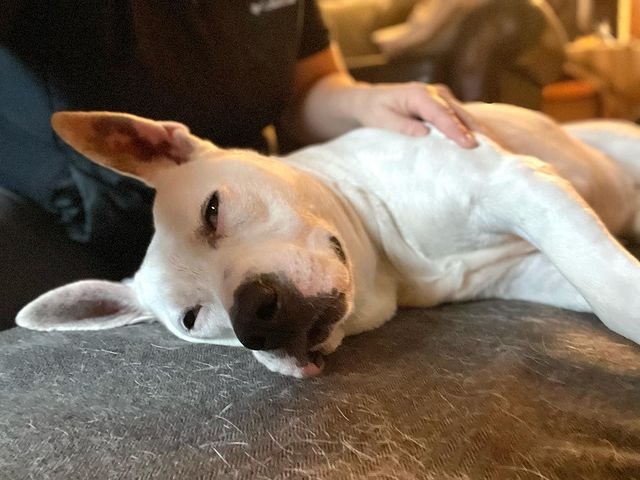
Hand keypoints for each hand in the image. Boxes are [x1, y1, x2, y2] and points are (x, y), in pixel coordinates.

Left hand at [353, 82, 479, 147]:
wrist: (369, 99)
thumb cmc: (374, 110)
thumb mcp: (381, 120)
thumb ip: (402, 126)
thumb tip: (424, 134)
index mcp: (418, 95)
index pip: (441, 115)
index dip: (456, 130)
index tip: (469, 145)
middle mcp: (433, 92)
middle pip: (457, 113)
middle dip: (474, 130)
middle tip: (490, 147)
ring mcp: (440, 96)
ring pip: (462, 113)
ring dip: (476, 129)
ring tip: (493, 145)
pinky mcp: (442, 103)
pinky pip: (458, 116)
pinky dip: (469, 127)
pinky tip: (481, 140)